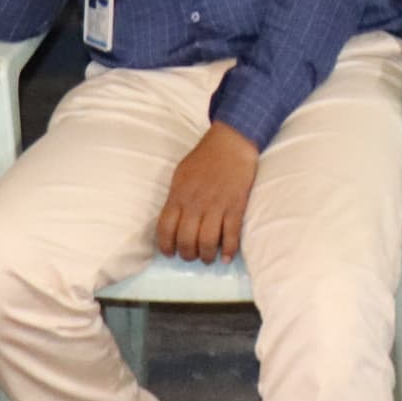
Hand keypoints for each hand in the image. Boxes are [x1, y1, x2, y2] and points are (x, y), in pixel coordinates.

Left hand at [155, 121, 259, 262]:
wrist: (231, 143)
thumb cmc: (204, 157)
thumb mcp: (181, 174)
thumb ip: (176, 197)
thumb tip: (172, 220)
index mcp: (179, 195)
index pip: (165, 229)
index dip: (165, 246)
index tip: (169, 253)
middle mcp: (195, 203)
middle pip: (186, 240)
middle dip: (187, 254)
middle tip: (190, 256)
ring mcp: (216, 206)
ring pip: (207, 242)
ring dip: (206, 256)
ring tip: (207, 257)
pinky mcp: (236, 206)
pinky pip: (231, 235)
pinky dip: (228, 250)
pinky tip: (226, 257)